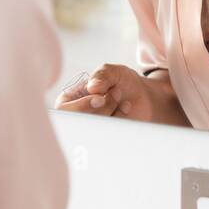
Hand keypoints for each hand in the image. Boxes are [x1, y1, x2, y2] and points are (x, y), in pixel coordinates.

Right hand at [54, 63, 187, 124]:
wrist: (144, 95)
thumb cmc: (122, 81)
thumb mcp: (112, 72)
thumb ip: (102, 76)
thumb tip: (92, 88)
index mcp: (70, 99)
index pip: (65, 109)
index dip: (81, 106)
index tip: (100, 98)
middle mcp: (78, 116)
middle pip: (80, 122)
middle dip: (101, 108)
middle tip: (116, 93)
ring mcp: (93, 127)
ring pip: (95, 129)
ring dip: (112, 110)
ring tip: (120, 97)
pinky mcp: (107, 136)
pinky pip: (110, 134)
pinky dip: (120, 119)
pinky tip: (125, 108)